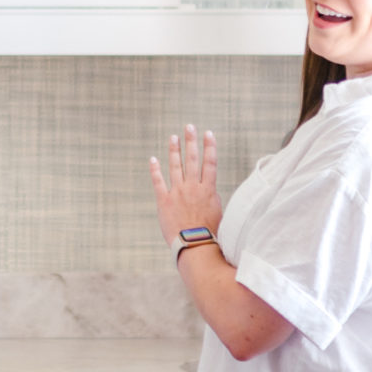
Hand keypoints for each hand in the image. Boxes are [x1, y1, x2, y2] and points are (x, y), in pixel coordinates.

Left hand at [148, 123, 222, 250]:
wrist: (195, 245)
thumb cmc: (210, 233)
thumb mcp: (218, 212)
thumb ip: (212, 198)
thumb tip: (209, 191)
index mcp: (208, 190)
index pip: (210, 163)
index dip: (210, 147)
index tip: (209, 133)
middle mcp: (192, 187)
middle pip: (192, 159)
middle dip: (191, 141)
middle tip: (189, 126)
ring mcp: (177, 193)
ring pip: (175, 166)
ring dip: (174, 150)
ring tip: (173, 137)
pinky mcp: (164, 201)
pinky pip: (158, 182)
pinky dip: (155, 170)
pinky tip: (153, 159)